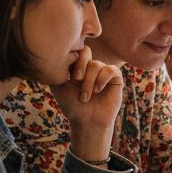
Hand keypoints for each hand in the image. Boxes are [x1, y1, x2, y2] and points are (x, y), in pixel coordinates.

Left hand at [50, 44, 123, 161]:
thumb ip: (56, 70)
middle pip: (86, 52)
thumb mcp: (59, 87)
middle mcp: (90, 66)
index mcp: (77, 66)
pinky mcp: (115, 77)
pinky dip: (102, 79)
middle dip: (80, 65)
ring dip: (89, 81)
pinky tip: (97, 91)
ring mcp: (103, 71)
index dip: (72, 59)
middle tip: (76, 80)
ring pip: (96, 64)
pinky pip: (110, 69)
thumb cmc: (72, 106)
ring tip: (85, 97)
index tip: (69, 76)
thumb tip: (58, 55)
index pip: (75, 51)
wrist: (87, 121)